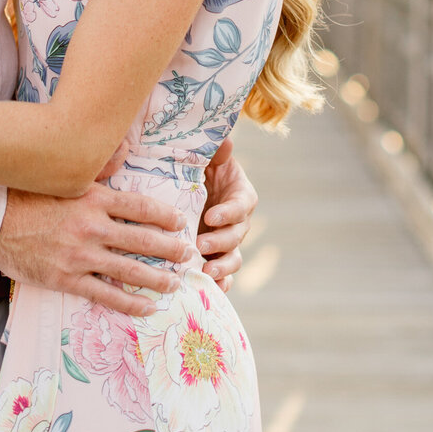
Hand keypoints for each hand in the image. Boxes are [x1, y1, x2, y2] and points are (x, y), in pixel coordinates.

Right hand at [0, 185, 191, 318]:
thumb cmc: (26, 194)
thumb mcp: (62, 175)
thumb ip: (97, 167)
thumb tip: (126, 148)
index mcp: (92, 198)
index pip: (139, 206)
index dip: (164, 216)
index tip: (180, 222)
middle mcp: (91, 227)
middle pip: (142, 240)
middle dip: (170, 249)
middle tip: (188, 255)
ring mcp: (80, 255)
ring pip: (130, 270)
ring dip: (157, 279)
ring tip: (175, 283)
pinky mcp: (67, 279)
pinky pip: (105, 294)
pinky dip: (129, 303)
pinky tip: (146, 307)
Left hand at [197, 138, 257, 292]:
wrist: (191, 189)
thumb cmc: (202, 169)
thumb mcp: (209, 158)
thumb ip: (217, 151)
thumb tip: (225, 142)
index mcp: (241, 195)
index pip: (241, 205)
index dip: (228, 212)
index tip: (210, 216)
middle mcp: (239, 222)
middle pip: (237, 235)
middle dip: (219, 242)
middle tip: (199, 244)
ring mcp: (229, 243)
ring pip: (233, 259)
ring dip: (221, 267)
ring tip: (205, 271)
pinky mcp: (217, 258)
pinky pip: (225, 276)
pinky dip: (220, 284)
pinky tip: (208, 289)